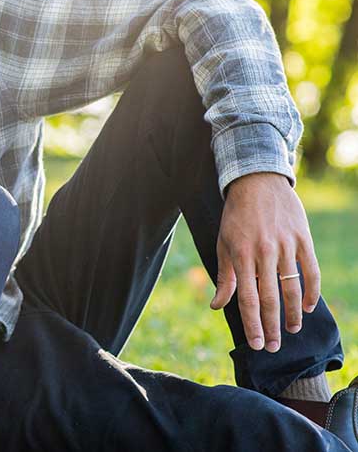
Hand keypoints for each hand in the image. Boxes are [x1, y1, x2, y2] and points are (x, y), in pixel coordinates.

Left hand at [210, 172, 320, 352]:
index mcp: (241, 255)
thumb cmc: (236, 217)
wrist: (257, 182)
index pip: (248, 299)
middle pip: (271, 298)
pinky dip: (311, 292)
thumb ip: (224, 277)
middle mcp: (264, 252)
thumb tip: (217, 305)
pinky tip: (307, 307)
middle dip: (271, 327)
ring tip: (290, 331)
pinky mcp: (303, 239)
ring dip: (292, 314)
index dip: (253, 324)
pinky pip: (312, 271)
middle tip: (272, 347)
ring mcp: (286, 246)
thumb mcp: (223, 244)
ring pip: (292, 288)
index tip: (255, 344)